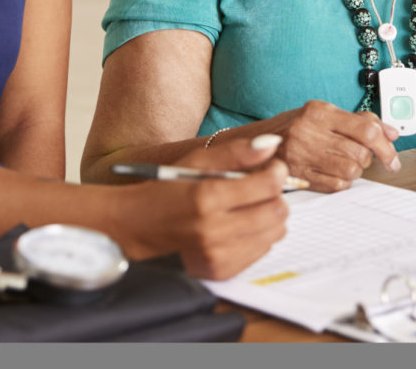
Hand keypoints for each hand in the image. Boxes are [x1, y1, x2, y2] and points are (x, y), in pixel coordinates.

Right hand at [113, 135, 289, 279]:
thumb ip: (236, 152)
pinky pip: (261, 252)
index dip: (277, 172)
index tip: (273, 167)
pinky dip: (258, 236)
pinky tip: (240, 224)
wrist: (138, 226)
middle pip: (276, 212)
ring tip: (251, 205)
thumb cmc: (168, 187)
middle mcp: (214, 229)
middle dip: (276, 194)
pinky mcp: (220, 270)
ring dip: (270, 216)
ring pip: (274, 233)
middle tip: (263, 186)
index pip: (267, 185)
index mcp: (207, 196)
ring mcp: (218, 255)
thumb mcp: (196, 161)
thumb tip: (272, 144)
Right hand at [267, 100, 399, 191]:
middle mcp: (309, 130)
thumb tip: (392, 133)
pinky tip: (329, 173)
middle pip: (361, 153)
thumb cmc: (293, 129)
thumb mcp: (321, 115)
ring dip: (353, 171)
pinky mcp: (299, 175)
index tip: (392, 157)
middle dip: (366, 158)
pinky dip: (340, 182)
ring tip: (340, 163)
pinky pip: (337, 186)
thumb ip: (357, 121)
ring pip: (352, 171)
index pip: (365, 129)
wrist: (254, 145)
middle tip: (355, 156)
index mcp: (318, 111)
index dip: (386, 146)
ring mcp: (302, 154)